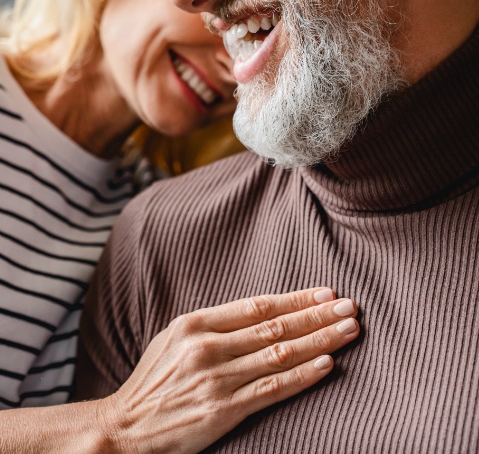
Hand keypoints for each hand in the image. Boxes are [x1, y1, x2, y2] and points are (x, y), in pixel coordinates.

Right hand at [100, 287, 359, 453]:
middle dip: (318, 316)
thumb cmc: (153, 381)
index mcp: (196, 323)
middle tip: (350, 306)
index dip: (296, 299)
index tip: (326, 293)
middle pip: (275, 326)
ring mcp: (216, 380)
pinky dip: (302, 376)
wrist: (124, 428)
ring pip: (280, 354)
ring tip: (349, 330)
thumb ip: (215, 325)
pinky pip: (271, 390)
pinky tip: (327, 365)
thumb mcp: (175, 338)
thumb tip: (262, 312)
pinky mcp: (222, 411)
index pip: (259, 306)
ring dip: (320, 341)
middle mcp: (208, 347)